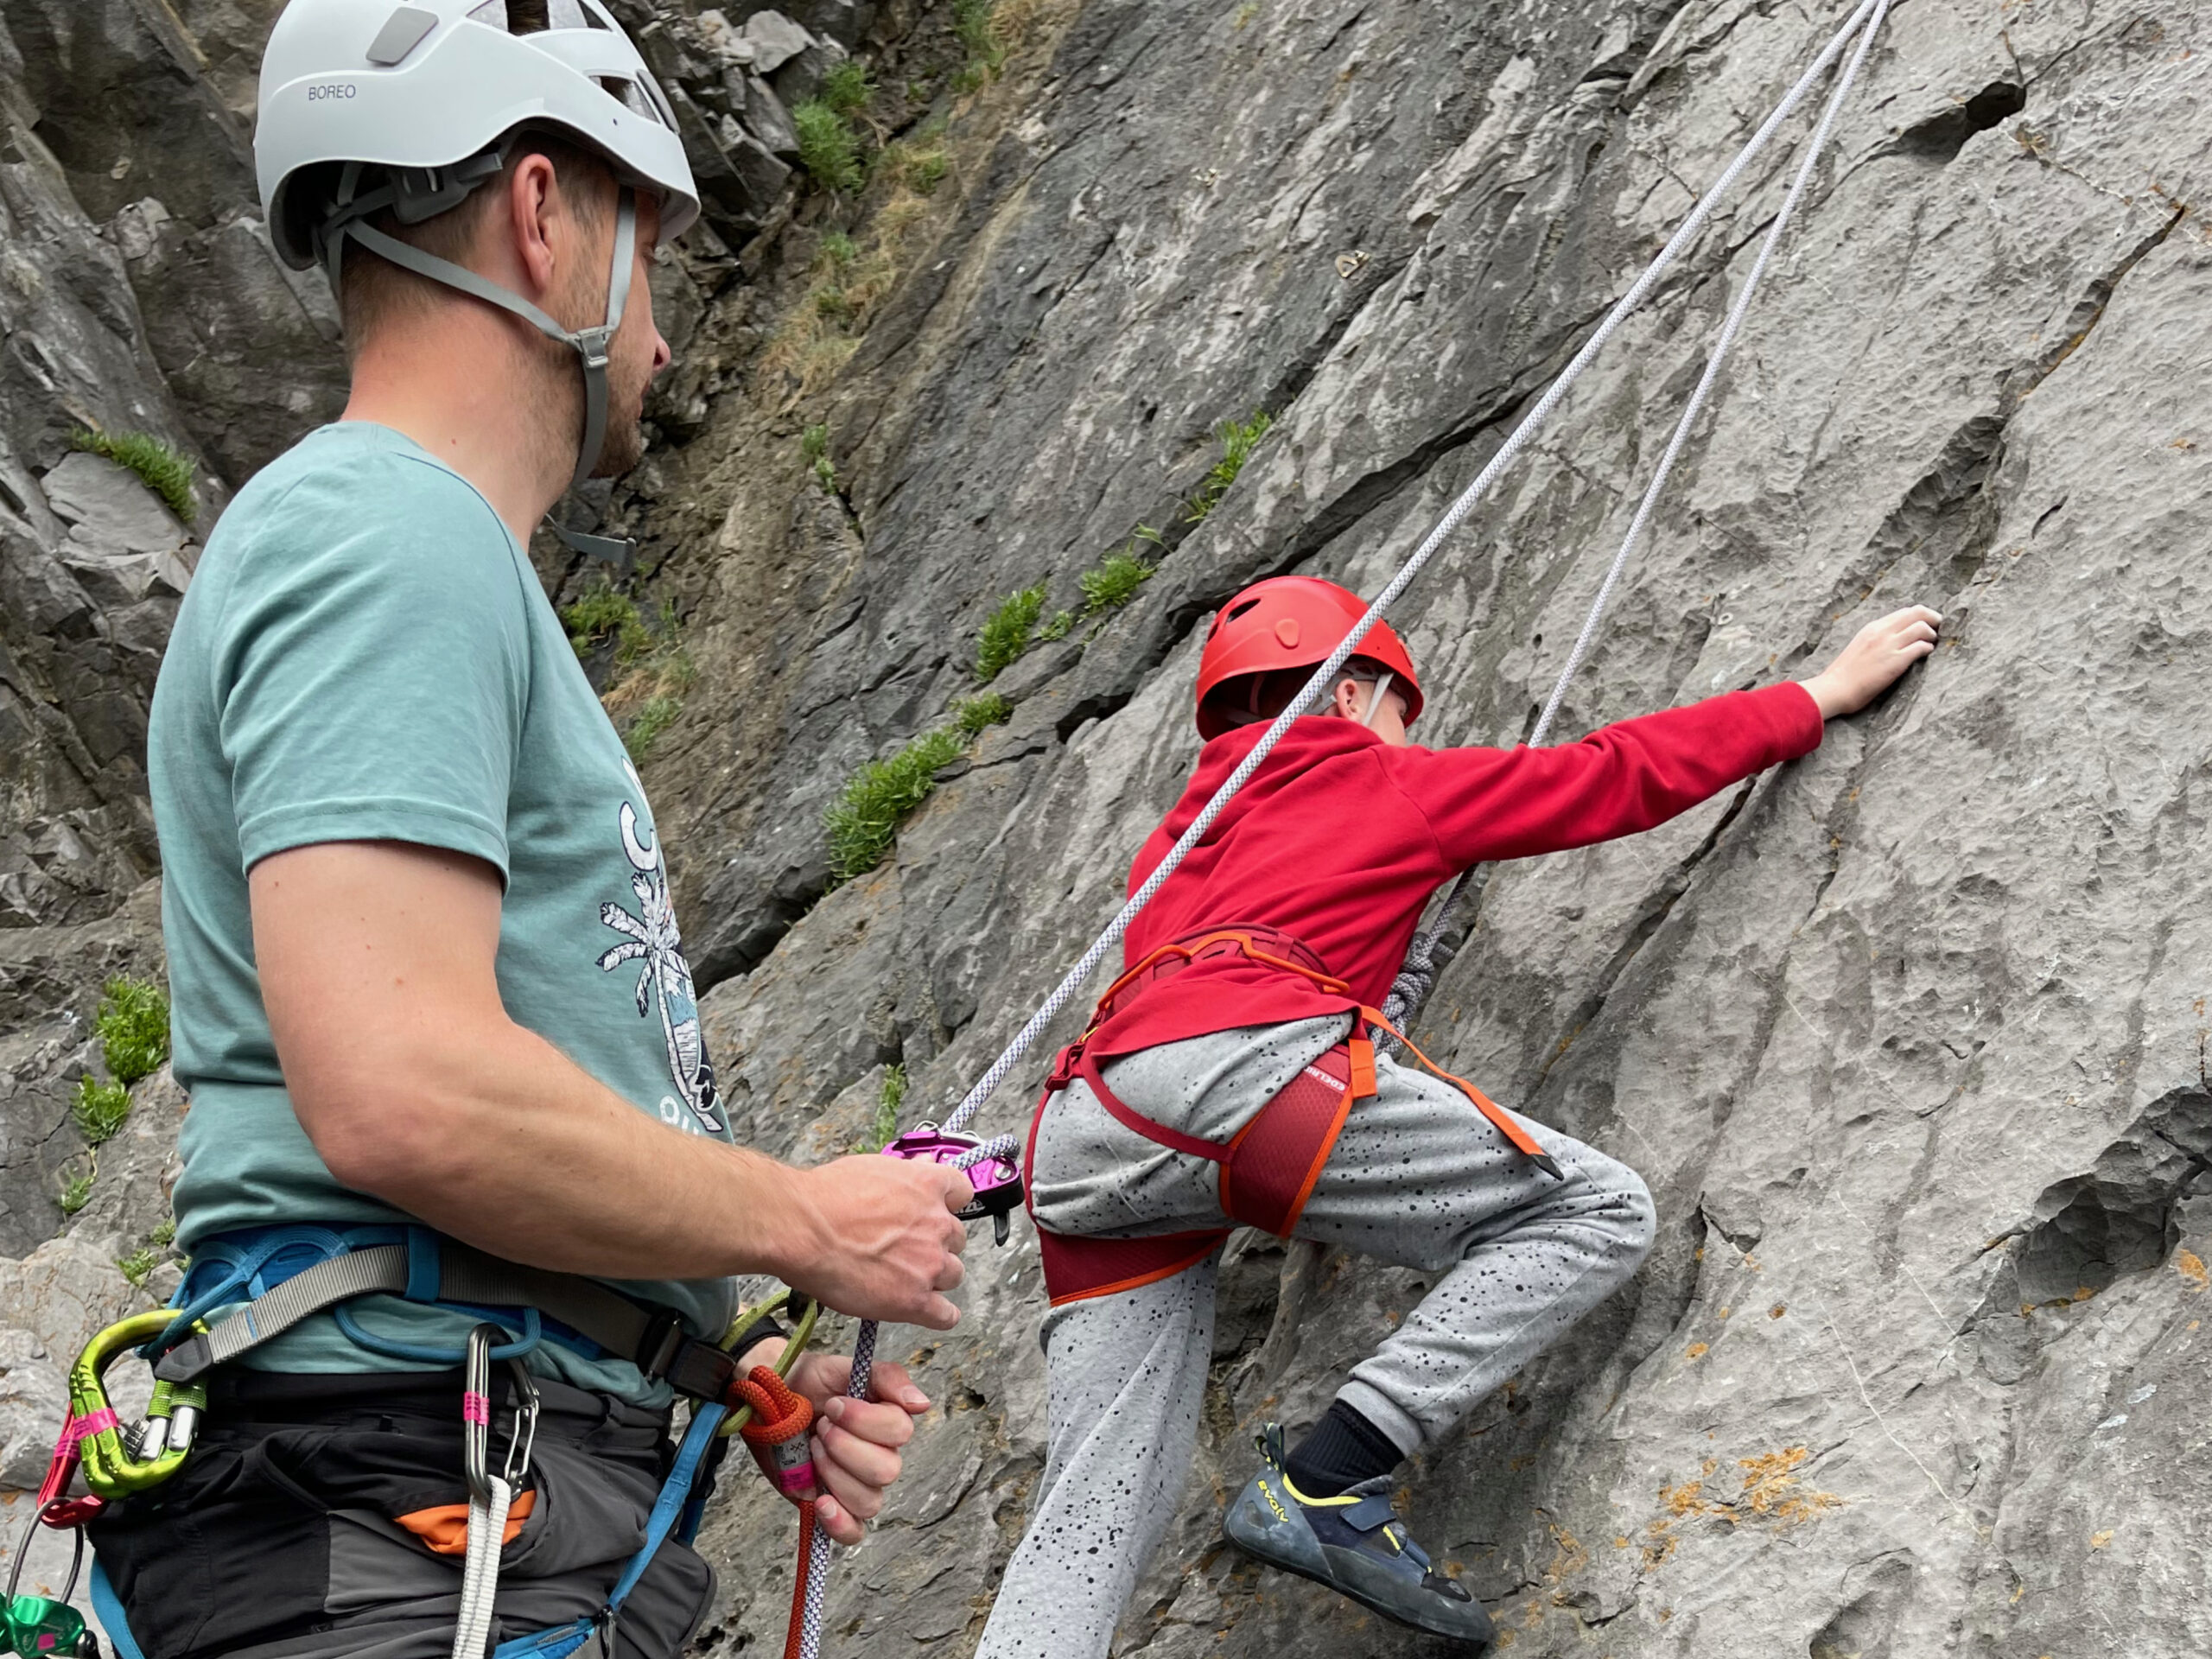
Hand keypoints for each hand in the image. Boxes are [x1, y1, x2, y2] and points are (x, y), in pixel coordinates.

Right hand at [781, 1155, 972, 1327]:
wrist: (803, 1229)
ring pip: (954, 1274)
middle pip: (956, 1238)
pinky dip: (941, 1315)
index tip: (935, 1212)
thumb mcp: (872, 1168)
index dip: (947, 1205)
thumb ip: (905, 1174)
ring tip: (906, 1278)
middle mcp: (937, 1224)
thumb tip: (920, 1167)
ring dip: (935, 1276)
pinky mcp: (915, 1300)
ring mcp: (929, 1263)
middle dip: (936, 1243)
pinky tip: (929, 1312)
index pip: (962, 1192)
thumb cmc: (824, 1197)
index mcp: (928, 1185)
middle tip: (907, 1249)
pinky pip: (946, 1316)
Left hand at [784, 1352, 930, 1544]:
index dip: (864, 1421)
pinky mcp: (831, 1506)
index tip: (833, 1405)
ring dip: (833, 1472)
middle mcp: (879, 1456)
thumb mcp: (843, 1367)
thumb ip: (886, 1378)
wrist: (766, 1399)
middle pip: (886, 1471)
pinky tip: (820, 1501)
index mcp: (887, 1422)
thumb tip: (922, 1404)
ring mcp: (855, 1485)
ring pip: (868, 1501)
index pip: (900, 1432)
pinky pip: (852, 1532)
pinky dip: (839, 1522)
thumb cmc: (807, 1381)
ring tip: (812, 1448)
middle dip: (844, 1446)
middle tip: (820, 1427)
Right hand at [1802, 605, 1940, 717]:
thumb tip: (1892, 639)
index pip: (1904, 612)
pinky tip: (1926, 654)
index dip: (1920, 616)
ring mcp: (1889, 646)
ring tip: (1932, 643)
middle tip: (1939, 628)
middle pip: (1917, 613)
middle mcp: (1882, 632)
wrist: (1834, 688)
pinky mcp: (1896, 661)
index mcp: (1873, 627)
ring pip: (1922, 627)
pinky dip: (1928, 649)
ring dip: (1932, 634)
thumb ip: (1875, 639)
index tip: (1927, 624)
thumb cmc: (1844, 673)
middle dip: (1933, 618)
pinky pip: (1921, 647)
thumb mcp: (1859, 646)